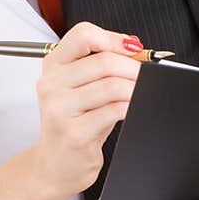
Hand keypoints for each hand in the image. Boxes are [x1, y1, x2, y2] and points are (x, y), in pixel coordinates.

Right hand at [35, 23, 139, 193]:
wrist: (55, 165)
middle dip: (134, 67)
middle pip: (104, 61)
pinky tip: (133, 109)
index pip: (82, 34)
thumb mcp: (82, 87)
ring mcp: (60, 109)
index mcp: (53, 66)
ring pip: (112, 86)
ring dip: (136, 88)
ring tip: (142, 93)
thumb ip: (101, 64)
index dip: (113, 38)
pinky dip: (131, 107)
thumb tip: (134, 47)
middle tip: (147, 75)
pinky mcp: (75, 132)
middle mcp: (51, 84)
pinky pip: (114, 110)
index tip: (133, 49)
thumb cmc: (74, 123)